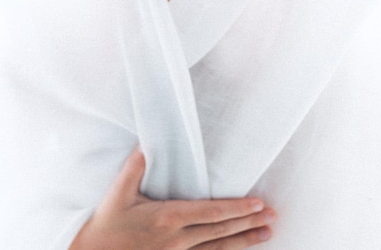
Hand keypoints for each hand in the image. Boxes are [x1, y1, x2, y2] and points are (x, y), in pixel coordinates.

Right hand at [70, 147, 276, 248]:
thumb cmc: (107, 223)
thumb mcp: (119, 192)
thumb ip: (135, 166)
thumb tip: (148, 142)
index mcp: (168, 218)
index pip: (211, 213)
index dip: (237, 208)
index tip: (258, 203)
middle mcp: (177, 240)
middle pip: (221, 232)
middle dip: (249, 223)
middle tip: (273, 216)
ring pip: (218, 249)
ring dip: (244, 242)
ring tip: (266, 235)